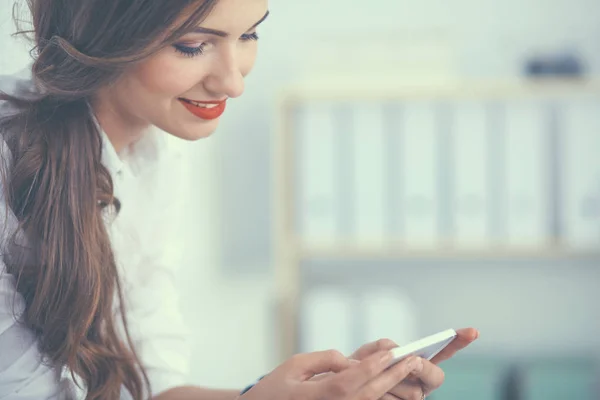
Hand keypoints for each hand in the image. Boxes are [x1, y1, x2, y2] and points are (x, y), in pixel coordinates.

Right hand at [239, 349, 424, 399]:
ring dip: (391, 389)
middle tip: (411, 361)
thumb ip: (323, 360)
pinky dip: (379, 398)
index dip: (370, 368)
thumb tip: (349, 360)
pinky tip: (393, 387)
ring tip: (408, 373)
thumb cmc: (275, 388)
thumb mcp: (293, 366)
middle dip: (390, 377)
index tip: (390, 353)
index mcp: (313, 396)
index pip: (347, 381)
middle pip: (365, 396)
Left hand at [349, 328, 478, 398]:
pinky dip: (386, 396)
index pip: (443, 352)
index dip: (458, 341)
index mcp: (419, 365)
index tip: (472, 331)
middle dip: (423, 368)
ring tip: (375, 382)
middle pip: (435, 376)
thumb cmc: (358, 368)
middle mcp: (421, 384)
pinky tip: (376, 393)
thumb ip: (380, 348)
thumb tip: (393, 351)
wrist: (343, 388)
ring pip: (414, 392)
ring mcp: (412, 397)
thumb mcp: (366, 353)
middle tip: (412, 362)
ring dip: (394, 383)